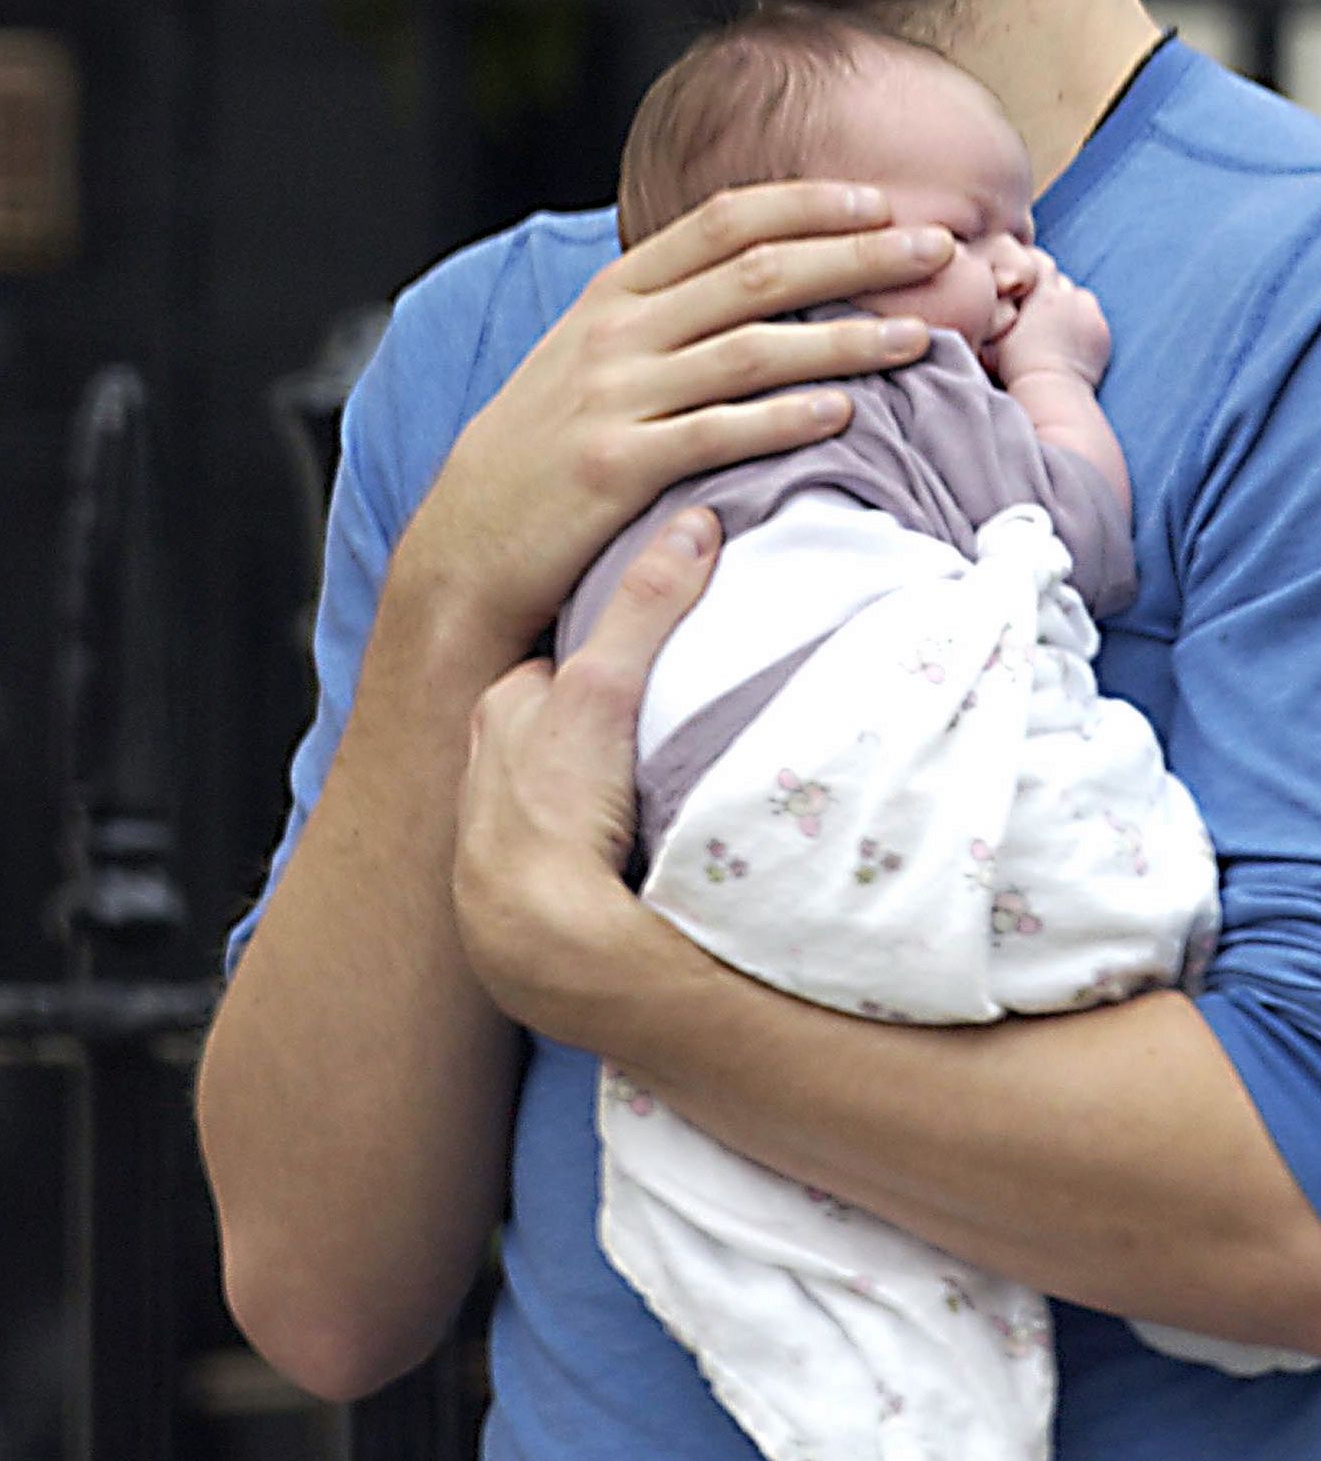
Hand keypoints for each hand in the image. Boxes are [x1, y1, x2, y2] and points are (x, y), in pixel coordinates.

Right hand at [392, 183, 952, 663]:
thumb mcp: (591, 356)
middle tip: (940, 248)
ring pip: (752, 349)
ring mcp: (615, 398)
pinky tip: (845, 412)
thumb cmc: (545, 448)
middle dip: (859, 254)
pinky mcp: (616, 468)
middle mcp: (616, 333)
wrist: (466, 541)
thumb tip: (759, 276)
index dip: (809, 203)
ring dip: (847, 337)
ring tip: (921, 335)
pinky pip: (717, 434)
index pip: (724, 220)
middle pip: (758, 272)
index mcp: (616, 294)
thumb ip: (666, 314)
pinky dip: (785, 418)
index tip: (881, 201)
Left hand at [452, 508, 719, 1041]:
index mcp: (500, 712)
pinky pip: (553, 848)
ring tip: (643, 796)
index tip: (644, 659)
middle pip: (553, 723)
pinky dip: (580, 844)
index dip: (602, 653)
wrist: (536, 936)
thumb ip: (647, 605)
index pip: (557, 664)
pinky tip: (620, 854)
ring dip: (589, 787)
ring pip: (551, 787)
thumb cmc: (557, 803)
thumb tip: (695, 524)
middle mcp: (486, 767)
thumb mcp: (603, 688)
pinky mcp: (518, 891)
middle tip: (653, 726)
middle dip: (594, 721)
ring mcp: (498, 832)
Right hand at [990, 253, 1111, 393]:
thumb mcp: (995, 337)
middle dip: (1050, 288)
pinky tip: (1072, 339)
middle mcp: (1069, 299)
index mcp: (1043, 296)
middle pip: (1061, 280)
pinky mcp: (1103, 334)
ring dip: (1069, 303)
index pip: (1041, 262)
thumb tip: (988, 305)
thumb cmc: (1017, 366)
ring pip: (1079, 296)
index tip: (1025, 279)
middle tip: (1038, 307)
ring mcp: (1090, 316)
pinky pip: (1093, 318)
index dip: (1033, 266)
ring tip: (1056, 323)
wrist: (1052, 391)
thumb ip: (995, 314)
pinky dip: (1084, 323)